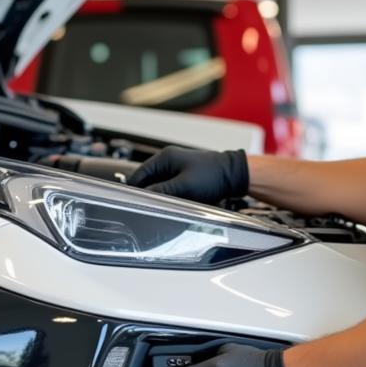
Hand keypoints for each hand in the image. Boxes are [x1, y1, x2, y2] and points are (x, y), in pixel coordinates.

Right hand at [128, 144, 248, 204]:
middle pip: (148, 181)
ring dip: (159, 196)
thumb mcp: (184, 186)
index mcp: (165, 158)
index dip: (134, 189)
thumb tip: (143, 197)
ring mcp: (177, 168)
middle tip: (147, 208)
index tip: (131, 203)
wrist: (235, 174)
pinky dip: (169, 195)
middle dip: (147, 194)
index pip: (139, 175)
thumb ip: (161, 191)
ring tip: (161, 207)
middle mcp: (169, 161)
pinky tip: (173, 203)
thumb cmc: (213, 176)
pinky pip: (170, 187)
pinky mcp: (185, 176)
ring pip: (159, 185)